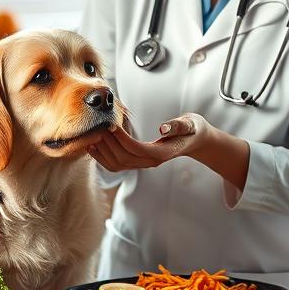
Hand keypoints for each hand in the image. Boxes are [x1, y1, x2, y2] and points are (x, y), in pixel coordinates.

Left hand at [88, 113, 209, 172]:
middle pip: (124, 159)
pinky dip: (103, 157)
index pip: (137, 149)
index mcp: (163, 152)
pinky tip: (94, 146)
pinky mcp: (138, 162)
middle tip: (99, 127)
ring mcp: (144, 164)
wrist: (195, 140)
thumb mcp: (191, 124)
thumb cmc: (192, 129)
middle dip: (109, 143)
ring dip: (103, 151)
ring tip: (94, 135)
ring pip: (118, 165)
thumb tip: (163, 128)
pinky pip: (116, 165)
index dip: (122, 139)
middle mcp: (152, 161)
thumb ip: (178, 126)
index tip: (112, 125)